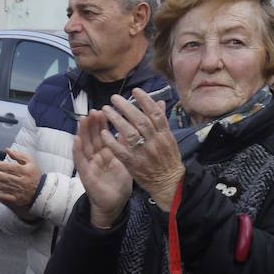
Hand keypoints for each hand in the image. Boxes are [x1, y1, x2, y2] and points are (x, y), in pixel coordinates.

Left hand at [0, 149, 41, 210]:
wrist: (41, 191)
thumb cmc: (34, 175)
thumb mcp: (30, 162)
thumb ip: (19, 155)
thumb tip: (7, 150)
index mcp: (25, 171)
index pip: (9, 167)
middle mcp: (21, 182)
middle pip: (3, 177)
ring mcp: (18, 192)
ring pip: (2, 186)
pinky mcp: (16, 199)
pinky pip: (3, 197)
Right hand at [74, 111, 134, 227]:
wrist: (115, 203)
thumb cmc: (119, 183)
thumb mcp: (126, 160)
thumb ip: (126, 145)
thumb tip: (133, 127)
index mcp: (106, 152)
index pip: (103, 134)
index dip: (102, 123)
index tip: (105, 109)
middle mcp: (96, 156)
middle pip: (93, 137)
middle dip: (92, 123)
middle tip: (94, 110)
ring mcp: (89, 164)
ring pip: (84, 145)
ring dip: (82, 132)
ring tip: (83, 118)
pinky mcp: (85, 174)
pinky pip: (80, 161)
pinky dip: (77, 150)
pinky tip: (76, 139)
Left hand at [99, 88, 184, 208]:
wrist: (169, 183)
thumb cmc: (168, 159)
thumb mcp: (169, 139)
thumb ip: (162, 121)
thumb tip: (159, 102)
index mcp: (165, 134)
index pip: (155, 114)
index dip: (145, 101)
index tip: (135, 91)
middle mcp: (155, 142)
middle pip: (140, 120)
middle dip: (126, 107)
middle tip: (114, 98)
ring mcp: (144, 153)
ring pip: (129, 133)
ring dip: (116, 120)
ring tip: (105, 110)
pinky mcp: (134, 164)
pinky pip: (121, 151)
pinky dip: (112, 141)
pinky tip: (104, 132)